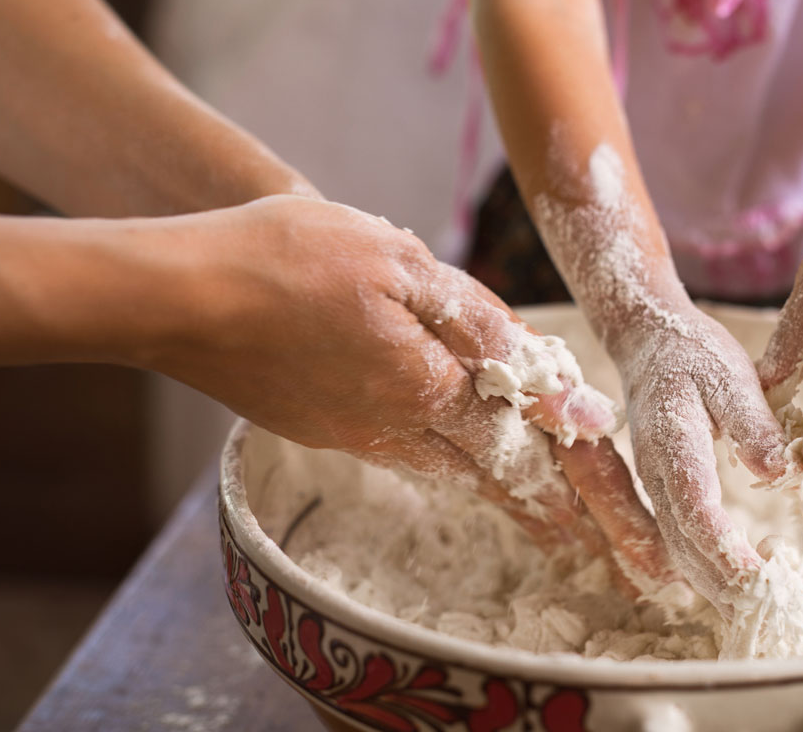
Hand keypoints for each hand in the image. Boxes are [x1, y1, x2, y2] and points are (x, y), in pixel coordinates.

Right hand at [148, 196, 676, 590]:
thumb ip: (481, 328)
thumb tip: (559, 388)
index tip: (623, 528)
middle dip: (555, 509)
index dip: (583, 484)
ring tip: (542, 511)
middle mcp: (401, 423)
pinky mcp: (322, 425)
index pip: (531, 445)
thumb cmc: (290, 259)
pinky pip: (405, 451)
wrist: (180, 295)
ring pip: (451, 467)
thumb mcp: (399, 265)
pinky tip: (451, 457)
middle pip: (498, 474)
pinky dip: (449, 463)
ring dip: (504, 492)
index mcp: (433, 384)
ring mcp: (357, 430)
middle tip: (596, 542)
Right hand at [612, 299, 790, 617]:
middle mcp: (657, 472)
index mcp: (674, 443)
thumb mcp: (731, 375)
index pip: (696, 510)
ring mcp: (655, 483)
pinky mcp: (662, 488)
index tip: (758, 578)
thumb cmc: (692, 352)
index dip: (725, 550)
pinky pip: (677, 537)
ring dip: (711, 583)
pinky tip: (728, 582)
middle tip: (764, 611)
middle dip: (722, 583)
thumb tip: (779, 470)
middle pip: (684, 543)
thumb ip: (753, 423)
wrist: (647, 340)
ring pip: (677, 547)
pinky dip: (702, 565)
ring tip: (751, 610)